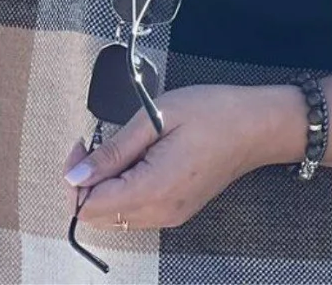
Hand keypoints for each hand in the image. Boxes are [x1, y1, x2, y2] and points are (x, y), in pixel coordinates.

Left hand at [64, 84, 300, 231]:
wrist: (256, 126)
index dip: (75, 176)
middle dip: (86, 182)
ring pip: (114, 217)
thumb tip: (76, 174)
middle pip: (98, 217)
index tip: (83, 143)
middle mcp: (160, 213)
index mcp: (153, 190)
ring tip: (119, 147)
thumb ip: (113, 150)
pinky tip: (134, 160)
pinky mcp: (176, 211)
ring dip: (103, 186)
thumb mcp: (156, 118)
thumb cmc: (211, 112)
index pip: (89, 207)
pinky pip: (134, 212)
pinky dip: (122, 190)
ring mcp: (169, 216)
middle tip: (96, 142)